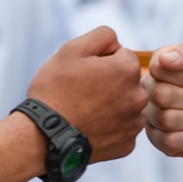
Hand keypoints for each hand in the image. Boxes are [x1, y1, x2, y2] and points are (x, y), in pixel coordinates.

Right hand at [27, 26, 145, 161]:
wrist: (43, 136)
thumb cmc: (55, 89)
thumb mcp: (72, 49)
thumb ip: (102, 35)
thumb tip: (118, 44)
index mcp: (127, 69)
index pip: (122, 54)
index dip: (101, 60)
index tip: (84, 72)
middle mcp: (138, 97)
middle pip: (127, 81)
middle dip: (110, 82)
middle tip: (82, 92)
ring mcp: (133, 124)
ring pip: (125, 105)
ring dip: (111, 105)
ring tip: (84, 111)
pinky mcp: (127, 145)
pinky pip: (121, 129)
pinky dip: (109, 127)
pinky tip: (89, 127)